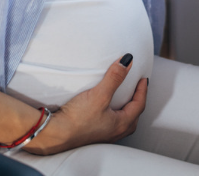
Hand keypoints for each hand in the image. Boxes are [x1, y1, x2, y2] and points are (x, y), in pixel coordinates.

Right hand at [22, 54, 147, 155]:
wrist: (55, 134)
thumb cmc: (78, 118)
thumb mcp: (99, 94)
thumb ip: (114, 77)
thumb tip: (127, 61)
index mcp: (121, 124)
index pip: (139, 105)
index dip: (143, 90)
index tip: (144, 79)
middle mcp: (115, 133)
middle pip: (133, 116)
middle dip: (137, 102)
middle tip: (137, 89)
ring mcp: (104, 136)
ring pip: (122, 122)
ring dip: (126, 110)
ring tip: (123, 100)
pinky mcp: (93, 135)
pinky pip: (110, 124)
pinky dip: (114, 115)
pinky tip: (105, 111)